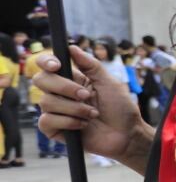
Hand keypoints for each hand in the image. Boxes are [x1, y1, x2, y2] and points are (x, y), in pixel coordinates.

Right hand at [34, 46, 150, 166]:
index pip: (47, 65)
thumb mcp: (109, 82)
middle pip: (41, 80)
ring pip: (46, 102)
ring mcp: (56, 111)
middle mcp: (60, 93)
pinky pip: (47, 121)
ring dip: (74, 108)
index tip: (57, 65)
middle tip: (86, 96)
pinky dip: (68, 122)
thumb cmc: (121, 108)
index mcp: (71, 79)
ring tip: (92, 114)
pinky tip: (83, 125)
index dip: (46, 62)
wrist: (127, 133)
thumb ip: (91, 65)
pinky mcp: (55, 129)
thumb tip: (71, 47)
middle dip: (65, 87)